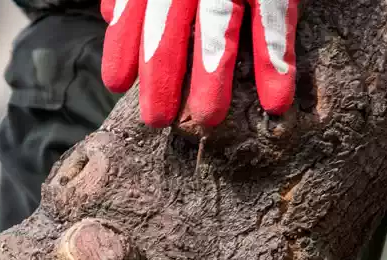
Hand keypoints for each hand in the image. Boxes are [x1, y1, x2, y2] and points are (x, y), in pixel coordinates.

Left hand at [100, 0, 298, 126]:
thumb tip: (110, 13)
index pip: (133, 6)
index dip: (122, 42)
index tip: (117, 82)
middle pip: (169, 25)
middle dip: (161, 75)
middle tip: (157, 120)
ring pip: (218, 26)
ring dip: (213, 75)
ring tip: (208, 118)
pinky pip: (275, 16)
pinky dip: (276, 60)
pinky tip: (277, 99)